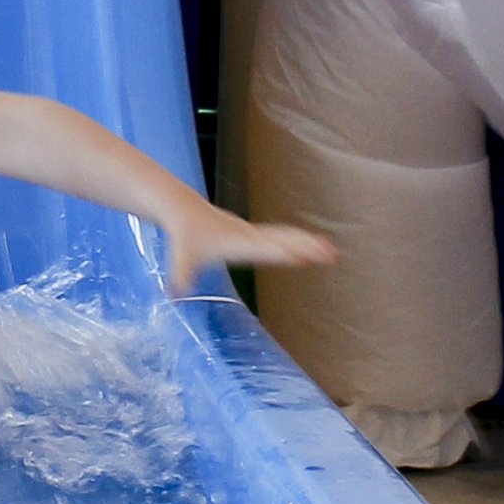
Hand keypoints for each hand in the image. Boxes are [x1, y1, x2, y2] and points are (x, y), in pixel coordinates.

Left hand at [161, 205, 333, 295]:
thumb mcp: (181, 257)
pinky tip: (311, 244)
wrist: (184, 210)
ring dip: (307, 242)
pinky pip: (280, 235)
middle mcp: (249, 236)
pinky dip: (297, 239)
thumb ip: (180, 275)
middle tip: (330, 253)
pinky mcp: (252, 233)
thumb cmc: (184, 236)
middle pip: (282, 240)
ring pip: (285, 235)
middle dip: (306, 247)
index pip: (264, 249)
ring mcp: (253, 233)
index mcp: (237, 243)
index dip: (282, 252)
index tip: (302, 256)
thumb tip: (174, 293)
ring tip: (330, 251)